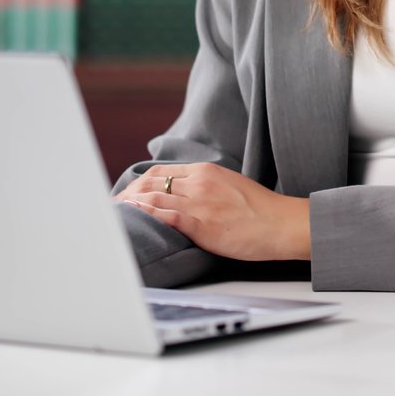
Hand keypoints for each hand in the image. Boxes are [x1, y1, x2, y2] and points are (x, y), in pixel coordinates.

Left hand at [115, 163, 311, 262]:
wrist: (281, 224)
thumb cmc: (261, 211)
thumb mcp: (232, 186)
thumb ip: (208, 186)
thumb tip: (188, 195)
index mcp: (207, 171)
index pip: (162, 172)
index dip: (140, 182)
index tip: (127, 193)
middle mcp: (199, 182)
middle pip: (152, 182)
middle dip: (128, 193)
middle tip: (113, 205)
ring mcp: (199, 201)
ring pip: (154, 197)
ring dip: (130, 204)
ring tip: (114, 214)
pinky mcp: (201, 222)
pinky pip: (165, 215)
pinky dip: (146, 214)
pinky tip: (134, 217)